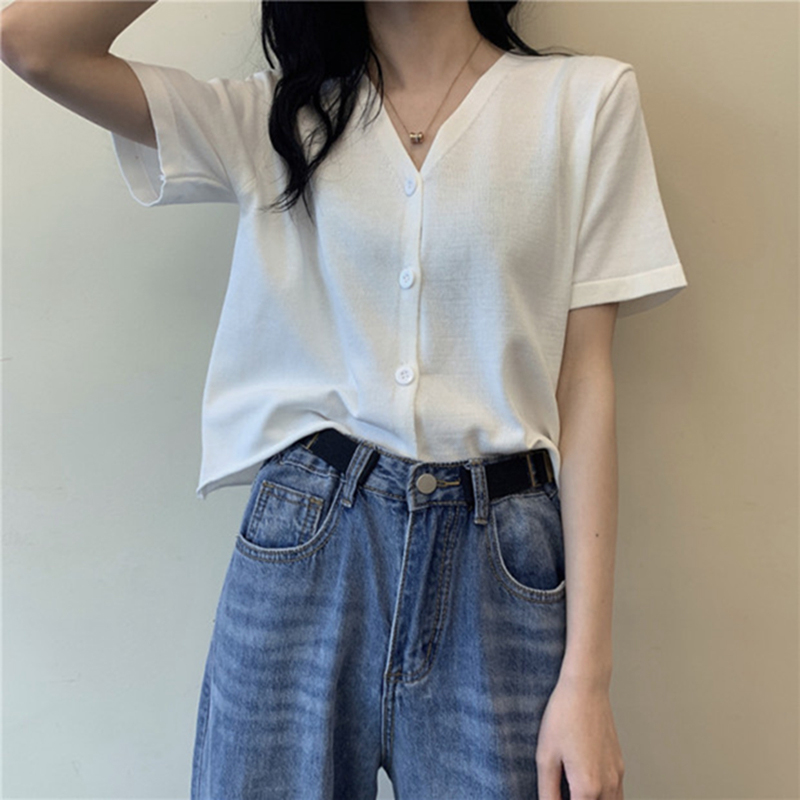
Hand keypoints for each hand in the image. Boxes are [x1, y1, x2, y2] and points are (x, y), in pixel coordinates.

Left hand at [535, 678, 624, 799]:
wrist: (586, 688)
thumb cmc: (564, 716)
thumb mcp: (546, 756)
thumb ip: (547, 791)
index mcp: (588, 787)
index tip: (553, 798)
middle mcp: (608, 785)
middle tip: (561, 793)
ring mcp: (617, 775)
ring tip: (573, 791)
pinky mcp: (619, 764)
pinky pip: (617, 794)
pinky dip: (604, 798)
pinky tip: (587, 789)